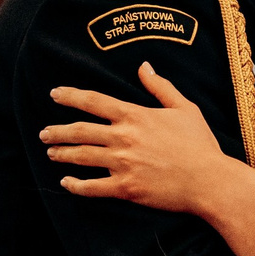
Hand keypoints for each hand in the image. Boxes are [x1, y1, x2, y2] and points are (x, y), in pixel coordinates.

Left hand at [45, 64, 231, 214]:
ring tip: (50, 152)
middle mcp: (124, 138)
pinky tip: (66, 183)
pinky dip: (75, 186)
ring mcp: (123, 164)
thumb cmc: (200, 144)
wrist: (210, 180)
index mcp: (135, 116)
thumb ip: (160, 86)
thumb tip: (144, 66)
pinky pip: (92, 188)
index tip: (54, 94)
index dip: (70, 96)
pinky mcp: (126, 189)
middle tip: (44, 132)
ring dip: (62, 154)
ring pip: (82, 157)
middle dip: (57, 131)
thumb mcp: (184, 108)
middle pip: (80, 131)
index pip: (94, 101)